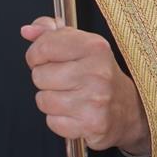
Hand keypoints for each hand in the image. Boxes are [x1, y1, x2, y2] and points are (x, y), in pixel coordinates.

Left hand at [21, 17, 149, 155]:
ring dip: (50, 100)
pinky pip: (52, 122)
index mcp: (94, 47)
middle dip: (45, 79)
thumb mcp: (80, 44)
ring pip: (43, 100)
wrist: (129, 108)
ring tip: (69, 96)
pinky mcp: (92, 125)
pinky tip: (74, 112)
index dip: (36, 54)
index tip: (44, 58)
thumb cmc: (99, 74)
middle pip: (39, 76)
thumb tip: (27, 31)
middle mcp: (97, 73)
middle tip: (63, 80)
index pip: (43, 47)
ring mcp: (95, 101)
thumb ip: (50, 32)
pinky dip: (58, 120)